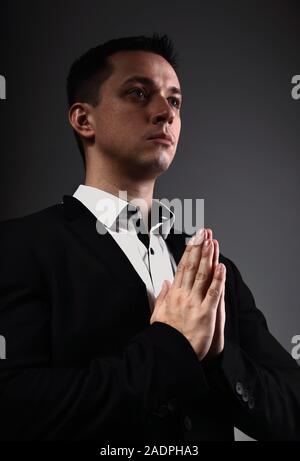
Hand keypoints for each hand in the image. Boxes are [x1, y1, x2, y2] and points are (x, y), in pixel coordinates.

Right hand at [150, 228, 225, 361]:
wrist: (170, 353)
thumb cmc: (166, 336)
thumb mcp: (157, 314)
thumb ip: (162, 297)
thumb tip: (165, 283)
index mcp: (173, 295)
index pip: (182, 267)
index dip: (189, 252)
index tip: (193, 240)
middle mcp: (183, 296)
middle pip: (192, 267)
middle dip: (198, 248)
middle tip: (203, 233)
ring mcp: (195, 304)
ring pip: (202, 276)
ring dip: (208, 257)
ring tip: (212, 242)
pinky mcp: (206, 314)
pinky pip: (213, 293)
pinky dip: (217, 279)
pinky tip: (221, 267)